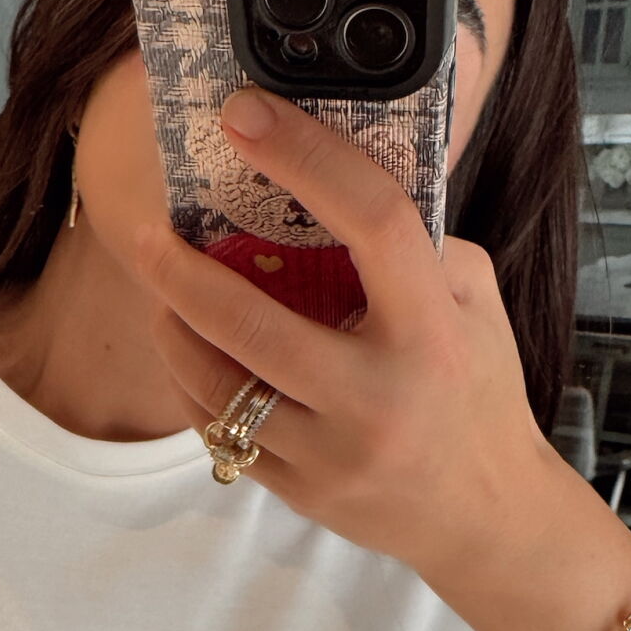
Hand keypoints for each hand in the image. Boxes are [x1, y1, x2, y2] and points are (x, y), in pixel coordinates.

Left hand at [129, 81, 561, 579]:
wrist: (484, 516)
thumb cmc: (476, 392)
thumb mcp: (473, 305)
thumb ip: (418, 246)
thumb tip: (334, 180)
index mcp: (429, 331)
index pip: (370, 220)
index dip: (304, 156)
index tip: (246, 115)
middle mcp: (378, 397)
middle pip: (251, 323)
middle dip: (181, 273)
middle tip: (145, 233)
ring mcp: (333, 454)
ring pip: (220, 385)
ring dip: (176, 332)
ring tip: (163, 294)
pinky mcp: (301, 493)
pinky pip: (224, 432)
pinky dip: (198, 387)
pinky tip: (192, 355)